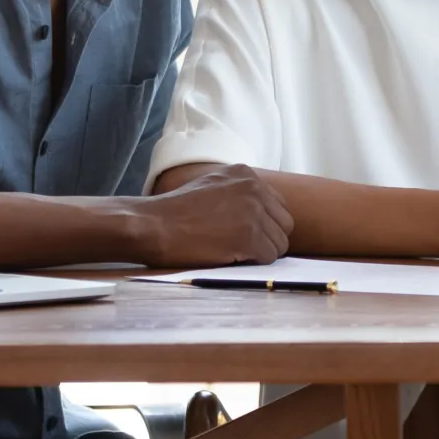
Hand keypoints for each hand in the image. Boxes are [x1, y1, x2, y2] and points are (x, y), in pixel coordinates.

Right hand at [132, 163, 293, 267]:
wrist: (153, 225)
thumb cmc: (176, 212)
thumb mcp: (212, 185)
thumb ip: (240, 192)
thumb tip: (266, 213)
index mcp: (246, 175)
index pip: (278, 205)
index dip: (265, 225)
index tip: (246, 233)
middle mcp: (254, 189)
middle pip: (285, 224)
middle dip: (268, 238)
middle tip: (242, 247)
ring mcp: (253, 212)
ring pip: (280, 243)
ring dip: (260, 253)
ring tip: (232, 250)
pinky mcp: (249, 237)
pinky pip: (270, 257)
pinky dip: (254, 263)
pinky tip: (231, 256)